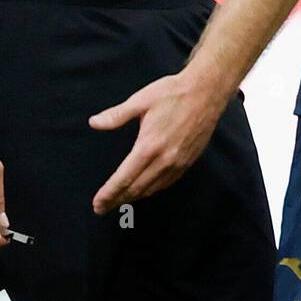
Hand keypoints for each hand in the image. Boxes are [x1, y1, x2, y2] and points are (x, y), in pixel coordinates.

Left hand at [89, 70, 224, 208]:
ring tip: (120, 201)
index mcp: (148, 146)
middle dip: (117, 200)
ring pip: (152, 189)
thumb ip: (116, 115)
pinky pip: (167, 183)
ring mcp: (178, 163)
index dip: (109, 194)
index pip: (124, 178)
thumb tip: (94, 123)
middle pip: (136, 189)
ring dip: (134, 198)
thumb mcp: (140, 100)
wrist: (206, 92)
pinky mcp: (188, 161)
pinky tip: (145, 189)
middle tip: (101, 208)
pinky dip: (152, 190)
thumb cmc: (173, 93)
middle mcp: (164, 160)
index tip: (97, 204)